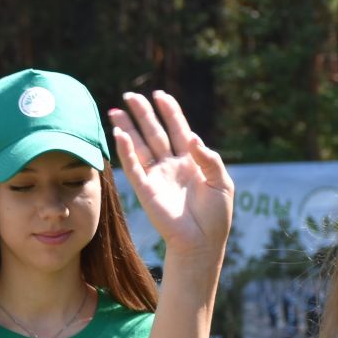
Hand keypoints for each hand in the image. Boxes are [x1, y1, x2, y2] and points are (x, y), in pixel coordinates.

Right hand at [108, 90, 235, 260]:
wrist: (202, 242)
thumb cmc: (216, 216)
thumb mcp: (222, 183)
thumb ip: (210, 159)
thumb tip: (192, 138)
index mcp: (191, 160)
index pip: (178, 129)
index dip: (169, 112)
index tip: (160, 95)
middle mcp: (171, 165)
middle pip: (154, 133)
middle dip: (143, 114)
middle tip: (130, 96)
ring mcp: (157, 176)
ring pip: (140, 146)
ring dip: (127, 128)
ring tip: (115, 110)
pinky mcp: (145, 190)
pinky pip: (133, 167)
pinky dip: (125, 151)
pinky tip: (118, 134)